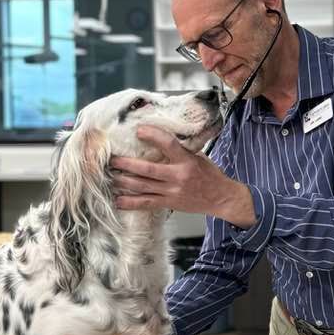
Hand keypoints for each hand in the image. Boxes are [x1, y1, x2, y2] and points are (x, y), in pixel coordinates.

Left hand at [111, 125, 256, 227]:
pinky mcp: (170, 203)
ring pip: (143, 186)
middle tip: (113, 159)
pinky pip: (147, 203)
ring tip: (111, 176)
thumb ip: (181, 150)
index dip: (153, 136)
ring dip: (125, 181)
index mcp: (187, 161)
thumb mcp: (199, 157)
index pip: (168, 144)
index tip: (139, 131)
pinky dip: (131, 203)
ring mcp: (173, 192)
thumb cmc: (210, 175)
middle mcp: (178, 176)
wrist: (222, 198)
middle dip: (127, 164)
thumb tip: (161, 137)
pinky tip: (119, 200)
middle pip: (148, 170)